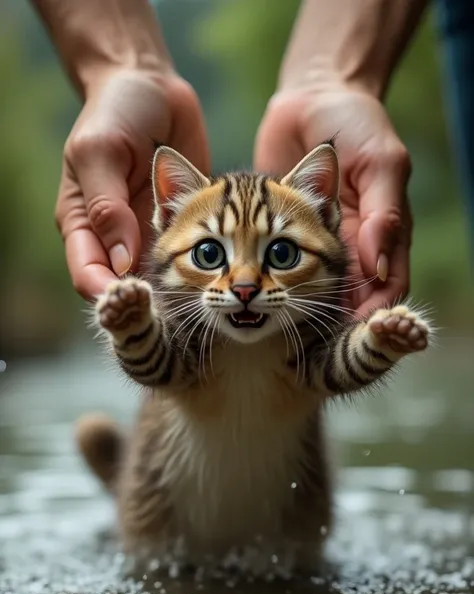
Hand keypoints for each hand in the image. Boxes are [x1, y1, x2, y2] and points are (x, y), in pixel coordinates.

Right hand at [56, 68, 209, 299]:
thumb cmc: (116, 112)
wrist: (152, 86)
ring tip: (199, 307)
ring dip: (173, 294)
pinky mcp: (175, 224)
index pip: (89, 274)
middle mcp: (112, 235)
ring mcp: (143, 232)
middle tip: (174, 316)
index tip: (135, 305)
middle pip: (122, 286)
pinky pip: (183, 255)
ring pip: (154, 279)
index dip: (108, 295)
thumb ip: (107, 204)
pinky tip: (216, 281)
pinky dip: (195, 270)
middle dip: (145, 304)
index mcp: (82, 222)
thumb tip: (120, 260)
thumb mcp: (102, 151)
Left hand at [254, 87, 411, 315]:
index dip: (373, 312)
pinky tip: (255, 300)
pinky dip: (271, 283)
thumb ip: (383, 211)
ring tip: (280, 327)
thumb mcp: (380, 162)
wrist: (314, 96)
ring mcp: (317, 240)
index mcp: (381, 233)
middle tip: (312, 341)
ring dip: (301, 309)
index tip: (354, 332)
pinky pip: (279, 265)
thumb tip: (377, 263)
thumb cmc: (356, 123)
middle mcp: (351, 243)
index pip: (385, 285)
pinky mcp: (284, 232)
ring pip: (314, 288)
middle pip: (349, 296)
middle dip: (334, 320)